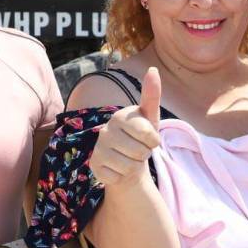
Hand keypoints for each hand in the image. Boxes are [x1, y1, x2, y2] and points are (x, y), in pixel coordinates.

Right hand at [90, 67, 161, 188]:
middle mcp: (105, 130)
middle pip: (140, 152)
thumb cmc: (141, 137)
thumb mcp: (150, 118)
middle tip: (137, 150)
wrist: (127, 161)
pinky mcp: (93, 166)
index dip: (154, 142)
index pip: (148, 134)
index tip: (148, 138)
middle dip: (144, 155)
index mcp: (121, 116)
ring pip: (129, 167)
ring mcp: (97, 148)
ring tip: (129, 158)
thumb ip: (152, 95)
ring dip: (134, 167)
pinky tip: (118, 169)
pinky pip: (117, 177)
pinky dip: (122, 177)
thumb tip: (152, 69)